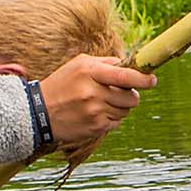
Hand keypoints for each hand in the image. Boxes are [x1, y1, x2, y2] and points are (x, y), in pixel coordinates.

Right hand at [38, 54, 155, 153]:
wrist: (38, 112)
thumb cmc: (62, 84)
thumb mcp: (79, 65)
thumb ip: (105, 63)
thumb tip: (130, 65)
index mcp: (90, 72)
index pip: (125, 76)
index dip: (143, 79)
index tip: (152, 80)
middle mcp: (92, 92)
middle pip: (131, 97)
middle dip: (130, 95)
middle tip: (119, 93)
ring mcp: (94, 112)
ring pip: (125, 111)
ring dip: (120, 107)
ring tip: (102, 103)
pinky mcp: (94, 128)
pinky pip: (116, 123)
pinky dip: (111, 119)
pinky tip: (95, 114)